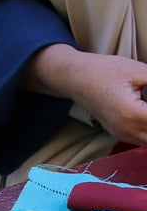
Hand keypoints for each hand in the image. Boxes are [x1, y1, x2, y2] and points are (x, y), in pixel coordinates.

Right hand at [24, 45, 146, 145]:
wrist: (70, 76)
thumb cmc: (101, 69)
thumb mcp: (136, 70)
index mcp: (132, 114)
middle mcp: (128, 131)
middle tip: (145, 99)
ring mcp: (123, 136)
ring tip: (142, 104)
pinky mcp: (120, 136)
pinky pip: (143, 141)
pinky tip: (143, 114)